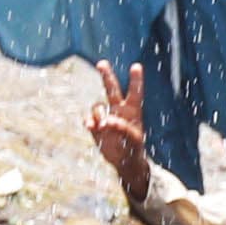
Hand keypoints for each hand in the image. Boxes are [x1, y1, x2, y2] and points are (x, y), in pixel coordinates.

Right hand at [86, 62, 150, 188]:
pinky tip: (91, 127)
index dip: (135, 80)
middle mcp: (118, 110)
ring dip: (98, 114)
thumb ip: (121, 128)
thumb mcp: (133, 139)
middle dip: (106, 76)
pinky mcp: (96, 125)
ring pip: (97, 106)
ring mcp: (106, 116)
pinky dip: (89, 121)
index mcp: (132, 111)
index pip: (134, 92)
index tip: (136, 66)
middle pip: (111, 89)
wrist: (124, 161)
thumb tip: (106, 121)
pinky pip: (89, 118)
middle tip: (101, 63)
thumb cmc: (134, 148)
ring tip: (102, 126)